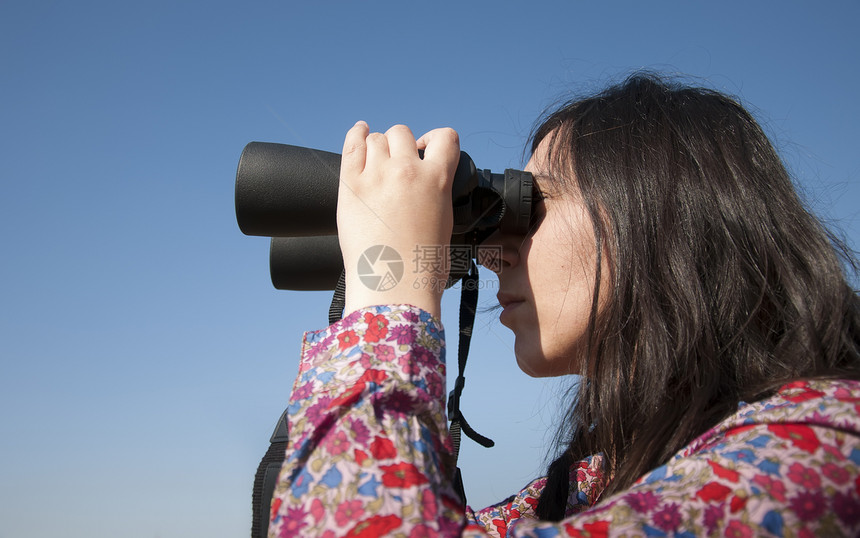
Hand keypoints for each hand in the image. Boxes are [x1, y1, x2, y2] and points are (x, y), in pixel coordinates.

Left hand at [337, 122, 459, 318]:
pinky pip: (351, 145)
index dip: (435, 140)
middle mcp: (407, 171)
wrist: (394, 286)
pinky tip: (358, 133)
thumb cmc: (421, 266)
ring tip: (376, 160)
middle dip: (401, 145)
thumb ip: (436, 194)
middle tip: (397, 163)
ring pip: (376, 139)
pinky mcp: (350, 186)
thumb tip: (426, 185)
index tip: (426, 148)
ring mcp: (376, 176)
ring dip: (378, 146)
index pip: (445, 138)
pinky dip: (356, 135)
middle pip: (402, 134)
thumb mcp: (444, 222)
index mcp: (437, 180)